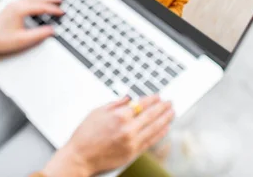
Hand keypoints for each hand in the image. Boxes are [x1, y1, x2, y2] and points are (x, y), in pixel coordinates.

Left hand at [0, 0, 63, 57]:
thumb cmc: (0, 40)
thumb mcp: (23, 40)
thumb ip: (39, 34)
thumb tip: (51, 30)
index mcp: (19, 10)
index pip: (41, 7)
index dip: (53, 9)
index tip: (62, 11)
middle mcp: (16, 4)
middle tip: (61, 0)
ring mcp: (12, 5)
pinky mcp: (9, 8)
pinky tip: (37, 2)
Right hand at [43, 96, 173, 176]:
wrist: (80, 156)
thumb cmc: (85, 134)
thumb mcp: (97, 112)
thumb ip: (115, 104)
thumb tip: (128, 98)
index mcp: (119, 116)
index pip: (141, 104)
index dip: (152, 99)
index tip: (158, 96)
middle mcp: (128, 128)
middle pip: (151, 115)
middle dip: (162, 108)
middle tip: (170, 102)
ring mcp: (132, 142)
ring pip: (154, 128)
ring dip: (165, 119)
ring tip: (172, 113)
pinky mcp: (133, 153)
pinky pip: (150, 141)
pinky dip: (160, 134)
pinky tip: (165, 128)